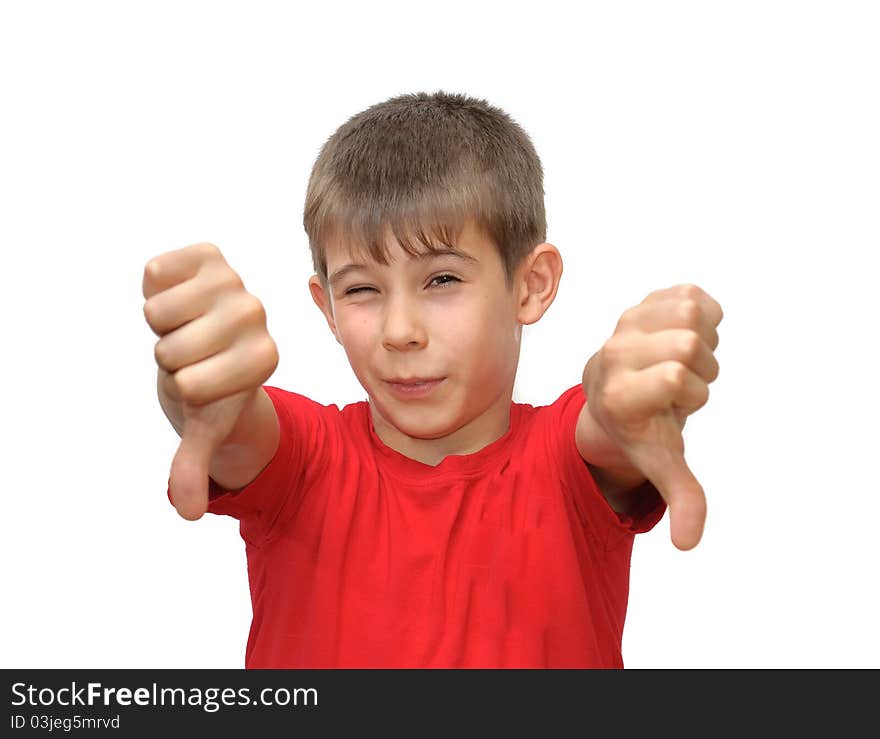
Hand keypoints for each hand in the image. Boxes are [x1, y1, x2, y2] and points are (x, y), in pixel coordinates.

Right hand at [142, 243, 278, 519]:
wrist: (208, 340)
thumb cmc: (209, 386)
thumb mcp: (205, 427)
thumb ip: (196, 467)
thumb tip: (187, 512)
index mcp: (265, 358)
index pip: (192, 385)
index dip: (183, 387)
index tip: (202, 381)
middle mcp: (257, 316)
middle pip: (170, 350)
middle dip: (167, 358)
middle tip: (189, 353)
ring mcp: (236, 282)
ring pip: (158, 313)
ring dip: (158, 325)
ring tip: (183, 326)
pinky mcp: (210, 254)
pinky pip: (154, 273)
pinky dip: (153, 289)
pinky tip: (176, 296)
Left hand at [582, 284, 722, 549]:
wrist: (610, 390)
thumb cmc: (640, 428)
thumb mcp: (660, 463)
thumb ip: (681, 498)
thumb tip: (688, 545)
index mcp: (619, 393)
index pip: (674, 374)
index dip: (691, 391)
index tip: (673, 404)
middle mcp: (615, 353)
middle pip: (689, 342)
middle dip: (702, 369)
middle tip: (681, 385)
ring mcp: (626, 323)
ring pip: (692, 313)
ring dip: (703, 341)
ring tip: (682, 361)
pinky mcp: (642, 301)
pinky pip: (691, 294)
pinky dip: (702, 315)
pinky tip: (684, 338)